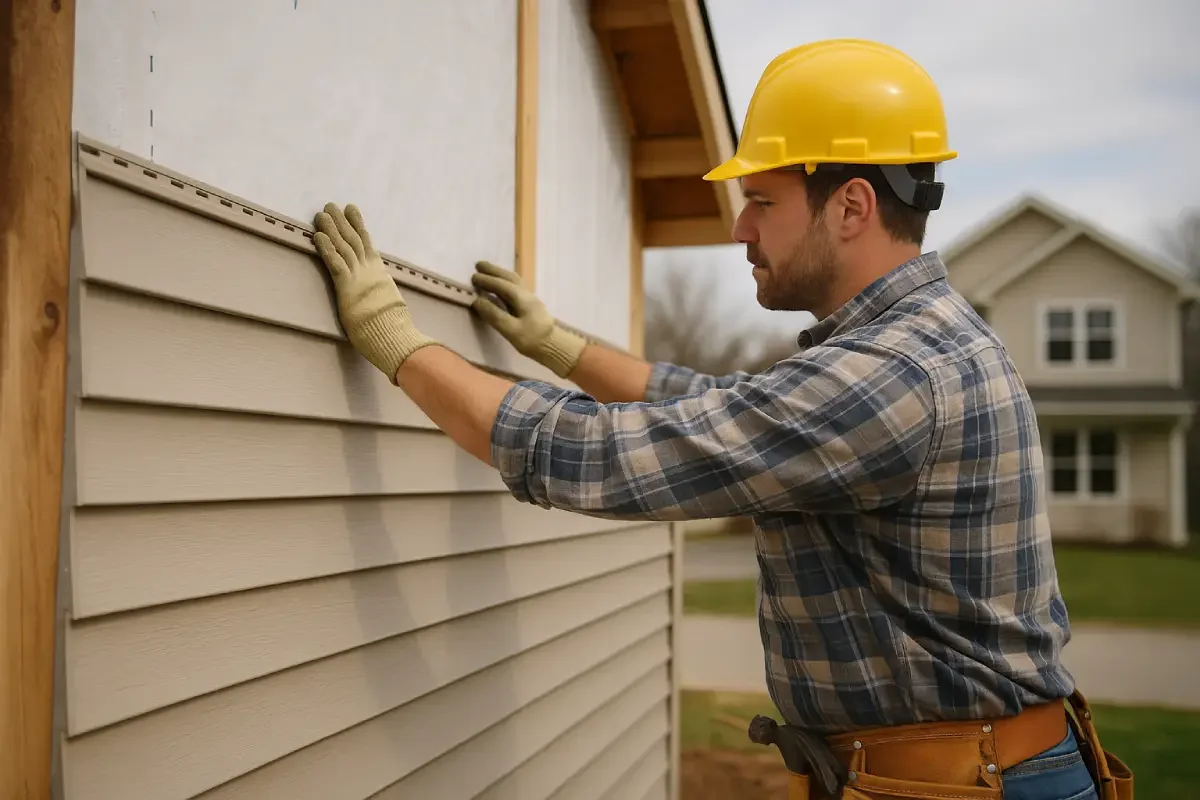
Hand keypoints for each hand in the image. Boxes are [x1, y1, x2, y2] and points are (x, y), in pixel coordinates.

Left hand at [312, 203, 437, 381]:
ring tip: (321, 214)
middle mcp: (369, 270)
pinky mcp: (348, 287)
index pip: (367, 243)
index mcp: (379, 273)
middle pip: (353, 239)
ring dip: (331, 229)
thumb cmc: (391, 327)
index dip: (357, 225)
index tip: (351, 209)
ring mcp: (358, 276)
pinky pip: (335, 263)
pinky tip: (317, 236)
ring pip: (343, 247)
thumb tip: (382, 293)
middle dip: (342, 221)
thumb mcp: (388, 303)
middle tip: (331, 205)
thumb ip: (381, 293)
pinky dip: (326, 248)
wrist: (393, 335)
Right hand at [470, 261, 586, 377]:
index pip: (501, 284)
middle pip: (509, 278)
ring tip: (487, 272)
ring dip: (500, 274)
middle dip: (493, 270)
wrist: (554, 347)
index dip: (487, 280)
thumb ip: (494, 315)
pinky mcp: (531, 306)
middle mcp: (526, 294)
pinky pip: (516, 287)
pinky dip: (506, 282)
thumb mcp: (511, 330)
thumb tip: (477, 301)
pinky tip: (501, 287)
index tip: (473, 277)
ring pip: (514, 281)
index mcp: (522, 298)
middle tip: (478, 265)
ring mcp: (530, 299)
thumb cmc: (533, 340)